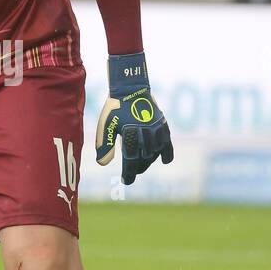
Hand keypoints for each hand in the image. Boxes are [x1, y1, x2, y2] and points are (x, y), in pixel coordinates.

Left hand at [95, 52, 173, 184]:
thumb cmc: (114, 107)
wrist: (130, 87)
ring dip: (149, 161)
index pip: (130, 161)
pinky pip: (167, 142)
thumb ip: (104, 144)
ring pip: (155, 152)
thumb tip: (103, 164)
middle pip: (143, 159)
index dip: (129, 173)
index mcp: (130, 133)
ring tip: (142, 165)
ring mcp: (156, 128)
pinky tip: (165, 161)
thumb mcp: (105, 125)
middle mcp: (145, 132)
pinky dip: (167, 153)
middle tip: (132, 172)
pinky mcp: (162, 124)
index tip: (126, 181)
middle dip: (138, 168)